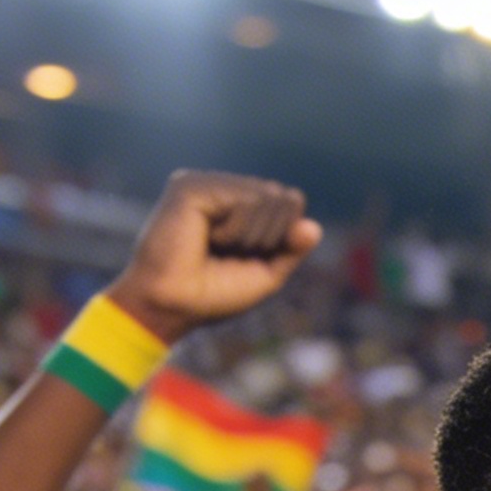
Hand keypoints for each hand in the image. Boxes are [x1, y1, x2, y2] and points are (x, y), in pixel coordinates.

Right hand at [105, 170, 321, 344]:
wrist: (175, 306)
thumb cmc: (215, 295)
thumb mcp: (266, 273)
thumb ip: (292, 249)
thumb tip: (314, 226)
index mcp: (238, 205)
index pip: (290, 204)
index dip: (282, 238)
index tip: (247, 258)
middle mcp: (222, 188)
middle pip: (282, 198)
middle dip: (268, 236)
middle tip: (228, 254)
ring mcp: (206, 183)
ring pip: (267, 196)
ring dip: (251, 235)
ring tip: (215, 246)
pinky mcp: (191, 185)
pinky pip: (245, 200)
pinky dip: (235, 230)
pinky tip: (207, 238)